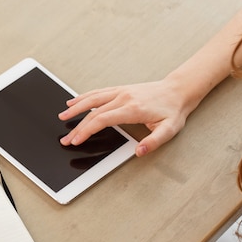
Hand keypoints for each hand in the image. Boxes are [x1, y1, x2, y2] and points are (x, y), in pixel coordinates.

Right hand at [58, 80, 193, 156]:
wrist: (178, 90)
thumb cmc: (173, 111)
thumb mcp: (169, 130)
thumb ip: (153, 142)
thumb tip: (139, 152)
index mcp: (132, 109)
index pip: (102, 119)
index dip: (87, 130)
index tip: (76, 140)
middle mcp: (124, 98)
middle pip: (93, 112)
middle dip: (77, 127)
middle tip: (66, 139)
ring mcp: (121, 92)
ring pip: (92, 99)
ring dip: (76, 108)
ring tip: (62, 116)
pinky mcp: (121, 89)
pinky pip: (98, 93)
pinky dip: (84, 97)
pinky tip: (74, 102)